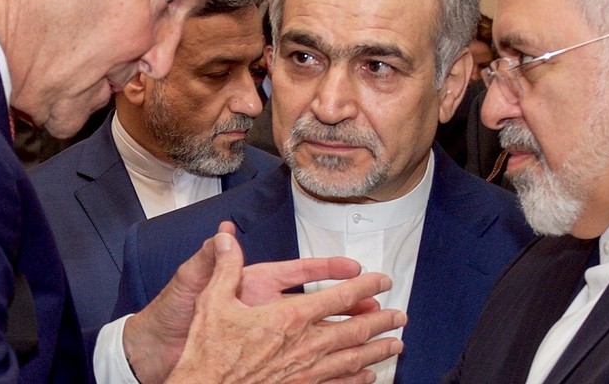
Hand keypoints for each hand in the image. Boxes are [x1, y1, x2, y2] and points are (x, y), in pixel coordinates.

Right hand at [165, 230, 404, 383]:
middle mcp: (305, 345)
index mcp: (290, 318)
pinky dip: (357, 379)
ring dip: (378, 350)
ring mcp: (306, 371)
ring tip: (396, 345)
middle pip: (356, 330)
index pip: (339, 297)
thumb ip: (225, 267)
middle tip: (400, 315)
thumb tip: (225, 238)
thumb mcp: (212, 302)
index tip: (382, 281)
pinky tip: (368, 376)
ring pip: (353, 359)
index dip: (366, 287)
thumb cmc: (208, 352)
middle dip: (382, 321)